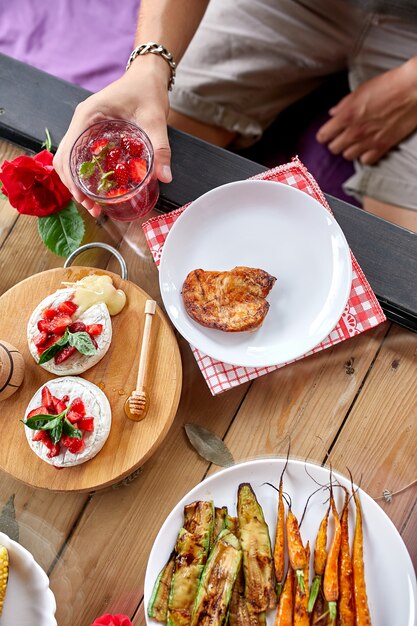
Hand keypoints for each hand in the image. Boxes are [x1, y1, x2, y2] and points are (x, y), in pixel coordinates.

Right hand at [53, 60, 171, 215]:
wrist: (148, 75)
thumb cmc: (148, 91)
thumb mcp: (155, 120)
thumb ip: (160, 149)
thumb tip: (165, 177)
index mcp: (88, 116)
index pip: (68, 151)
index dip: (72, 179)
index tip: (85, 198)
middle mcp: (81, 122)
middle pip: (64, 160)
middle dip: (74, 187)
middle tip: (93, 208)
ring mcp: (85, 127)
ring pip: (70, 160)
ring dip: (78, 183)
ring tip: (94, 204)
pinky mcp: (93, 132)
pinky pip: (81, 156)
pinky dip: (85, 174)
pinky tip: (98, 188)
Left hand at [316, 57, 416, 164]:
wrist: (413, 90)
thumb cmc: (389, 85)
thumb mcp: (361, 90)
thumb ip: (344, 104)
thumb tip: (333, 113)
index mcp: (347, 115)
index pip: (323, 136)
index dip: (324, 134)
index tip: (328, 133)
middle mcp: (355, 131)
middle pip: (334, 148)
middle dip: (336, 142)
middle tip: (342, 136)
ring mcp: (369, 141)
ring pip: (348, 156)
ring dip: (350, 149)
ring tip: (356, 141)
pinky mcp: (383, 147)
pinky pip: (366, 161)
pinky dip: (365, 156)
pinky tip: (368, 147)